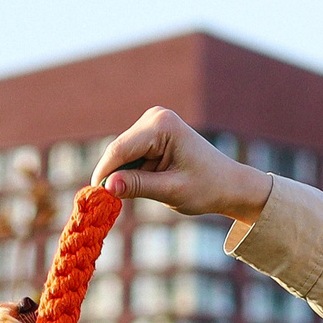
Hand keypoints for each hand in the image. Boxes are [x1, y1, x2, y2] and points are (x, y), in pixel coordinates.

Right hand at [93, 108, 274, 221]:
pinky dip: (132, 172)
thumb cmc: (207, 188)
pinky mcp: (150, 133)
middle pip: (118, 151)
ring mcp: (151, 123)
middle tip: (108, 205)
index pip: (121, 150)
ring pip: (122, 155)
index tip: (93, 198)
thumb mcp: (171, 191)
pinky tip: (148, 185)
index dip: (104, 174)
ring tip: (144, 194)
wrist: (229, 184)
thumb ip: (138, 186)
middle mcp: (154, 117)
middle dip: (113, 176)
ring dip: (124, 175)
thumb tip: (107, 187)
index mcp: (162, 126)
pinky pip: (130, 155)